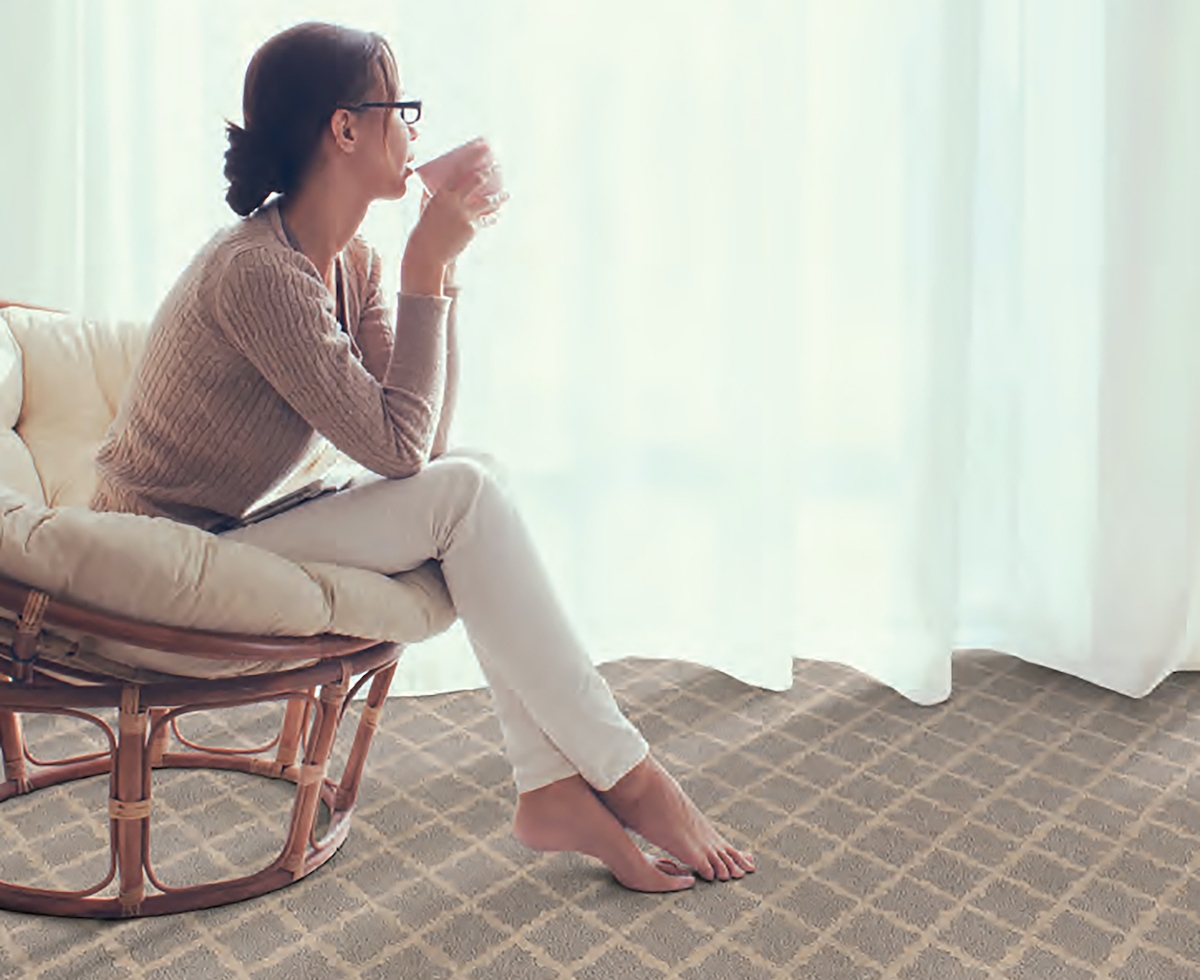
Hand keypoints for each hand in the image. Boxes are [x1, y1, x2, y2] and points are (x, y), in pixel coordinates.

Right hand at [404, 168, 507, 294]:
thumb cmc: (425, 231)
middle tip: (498, 167)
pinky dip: (492, 217)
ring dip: (499, 198)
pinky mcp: (471, 228)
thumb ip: (433, 197)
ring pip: (487, 202)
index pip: (459, 170)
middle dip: (489, 172)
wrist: (427, 253)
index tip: (483, 149)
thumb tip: (433, 186)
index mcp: (441, 194)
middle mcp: (454, 201)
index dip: (472, 158)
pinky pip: (486, 220)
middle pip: (476, 181)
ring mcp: (464, 214)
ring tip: (507, 194)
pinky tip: (498, 215)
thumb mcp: (427, 210)